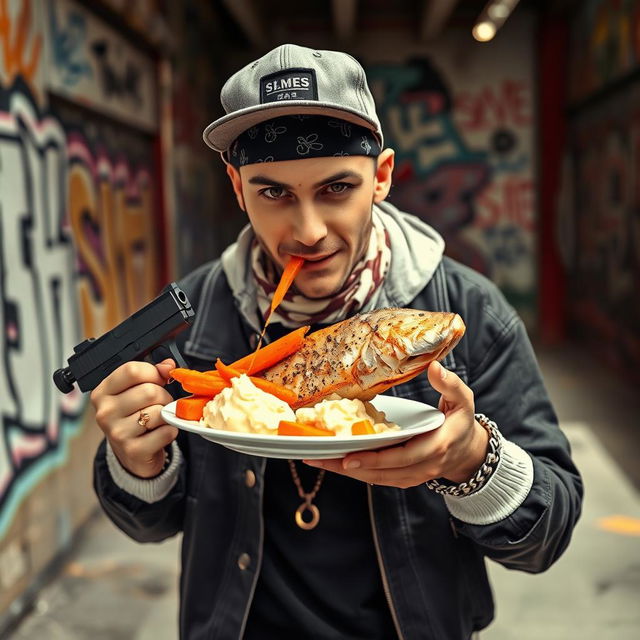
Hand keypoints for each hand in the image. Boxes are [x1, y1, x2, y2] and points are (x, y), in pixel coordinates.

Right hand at [90, 358, 177, 477]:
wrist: (133, 453)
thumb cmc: (134, 417)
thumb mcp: (136, 391)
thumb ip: (153, 373)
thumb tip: (168, 365)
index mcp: (103, 392)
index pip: (132, 370)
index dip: (153, 372)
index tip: (158, 379)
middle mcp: (105, 412)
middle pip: (150, 391)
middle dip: (163, 396)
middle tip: (158, 404)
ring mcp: (117, 433)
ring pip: (159, 411)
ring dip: (166, 414)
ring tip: (157, 419)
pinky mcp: (133, 450)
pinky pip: (166, 432)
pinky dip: (170, 431)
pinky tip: (160, 433)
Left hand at [304, 361, 488, 487]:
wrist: (469, 451)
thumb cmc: (462, 421)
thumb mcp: (463, 399)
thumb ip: (449, 384)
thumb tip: (434, 367)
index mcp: (435, 447)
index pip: (401, 457)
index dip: (374, 460)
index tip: (349, 458)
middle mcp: (422, 467)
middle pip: (382, 472)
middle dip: (349, 467)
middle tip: (320, 459)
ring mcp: (413, 476)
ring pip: (376, 478)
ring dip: (347, 472)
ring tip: (319, 461)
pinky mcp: (404, 478)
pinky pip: (378, 478)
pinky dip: (357, 473)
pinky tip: (335, 463)